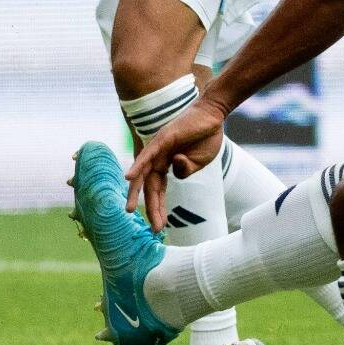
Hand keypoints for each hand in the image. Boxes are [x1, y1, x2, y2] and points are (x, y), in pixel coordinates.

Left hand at [124, 96, 228, 230]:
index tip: (161, 226)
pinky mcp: (162, 139)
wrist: (214, 116)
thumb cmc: (207, 137)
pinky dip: (137, 166)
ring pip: (143, 173)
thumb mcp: (199, 163)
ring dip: (135, 191)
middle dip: (150, 207)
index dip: (159, 207)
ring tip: (129, 209)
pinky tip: (129, 178)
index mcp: (167, 164)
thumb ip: (185, 171)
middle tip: (152, 228)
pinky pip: (147, 154)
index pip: (159, 189)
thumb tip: (175, 174)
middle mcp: (159, 157)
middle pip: (149, 185)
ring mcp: (159, 147)